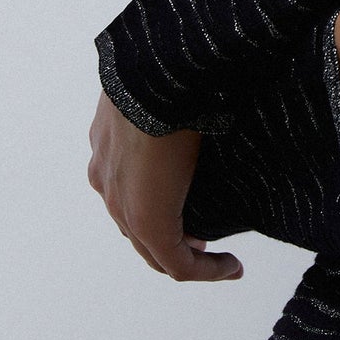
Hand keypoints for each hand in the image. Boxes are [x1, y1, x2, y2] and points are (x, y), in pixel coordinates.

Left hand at [87, 88, 242, 280]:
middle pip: (137, 226)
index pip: (130, 189)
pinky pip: (176, 262)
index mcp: (107, 149)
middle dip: (172, 236)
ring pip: (154, 249)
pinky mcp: (148, 221)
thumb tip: (200, 85)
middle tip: (205, 238)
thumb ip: (171, 98)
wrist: (155, 74)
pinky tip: (232, 266)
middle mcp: (107, 182)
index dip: (161, 202)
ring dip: (188, 256)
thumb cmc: (163, 69)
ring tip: (220, 259)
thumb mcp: (163, 88)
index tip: (190, 206)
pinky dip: (206, 270)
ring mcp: (122, 204)